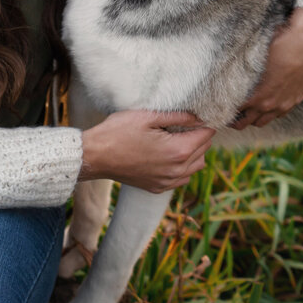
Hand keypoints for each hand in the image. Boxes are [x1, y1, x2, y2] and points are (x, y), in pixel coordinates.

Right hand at [79, 110, 214, 193]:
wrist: (95, 155)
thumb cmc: (118, 131)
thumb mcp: (148, 116)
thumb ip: (178, 116)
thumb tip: (198, 117)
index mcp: (177, 151)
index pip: (206, 135)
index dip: (204, 122)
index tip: (195, 115)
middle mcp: (176, 170)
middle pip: (204, 151)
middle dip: (199, 136)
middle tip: (185, 123)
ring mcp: (167, 182)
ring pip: (196, 167)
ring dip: (194, 152)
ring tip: (178, 138)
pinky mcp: (157, 187)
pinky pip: (182, 178)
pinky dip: (183, 167)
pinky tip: (169, 155)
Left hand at [231, 7, 302, 129]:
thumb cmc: (280, 44)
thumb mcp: (256, 57)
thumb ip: (244, 72)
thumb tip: (231, 71)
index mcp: (259, 95)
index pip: (236, 110)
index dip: (225, 109)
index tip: (217, 106)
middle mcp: (272, 104)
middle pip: (247, 122)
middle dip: (235, 119)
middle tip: (226, 113)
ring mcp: (285, 104)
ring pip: (263, 121)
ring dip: (252, 118)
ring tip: (243, 112)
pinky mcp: (296, 99)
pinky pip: (278, 115)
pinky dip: (269, 113)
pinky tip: (264, 105)